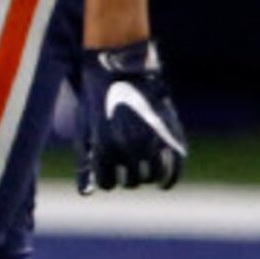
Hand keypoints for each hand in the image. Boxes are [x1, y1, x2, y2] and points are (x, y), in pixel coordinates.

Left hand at [75, 40, 186, 192]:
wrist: (119, 65)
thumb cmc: (96, 97)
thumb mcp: (86, 129)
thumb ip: (86, 162)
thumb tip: (85, 193)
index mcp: (106, 147)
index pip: (108, 182)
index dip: (107, 179)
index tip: (109, 175)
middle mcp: (130, 147)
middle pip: (131, 181)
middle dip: (126, 176)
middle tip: (125, 166)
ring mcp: (152, 140)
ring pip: (150, 176)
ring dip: (145, 176)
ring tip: (141, 167)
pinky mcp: (169, 133)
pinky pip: (174, 169)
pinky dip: (169, 180)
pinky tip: (163, 183)